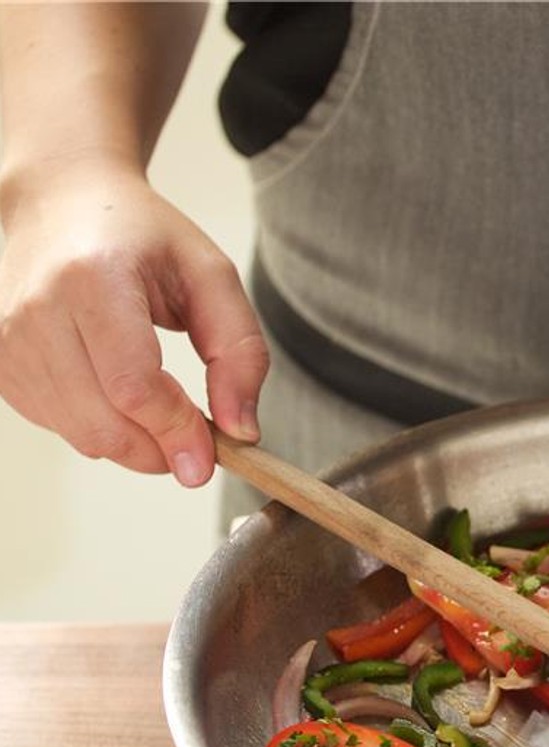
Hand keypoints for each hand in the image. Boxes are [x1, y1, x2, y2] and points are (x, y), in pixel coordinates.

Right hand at [0, 158, 268, 483]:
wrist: (61, 202)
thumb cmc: (144, 238)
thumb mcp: (212, 278)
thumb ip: (240, 354)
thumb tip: (241, 432)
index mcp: (94, 278)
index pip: (134, 386)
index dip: (175, 433)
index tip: (210, 458)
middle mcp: (38, 309)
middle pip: (103, 424)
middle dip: (160, 451)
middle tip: (197, 444)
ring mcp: (7, 338)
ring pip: (80, 435)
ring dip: (135, 445)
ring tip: (166, 412)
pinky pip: (59, 426)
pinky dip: (102, 428)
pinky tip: (120, 394)